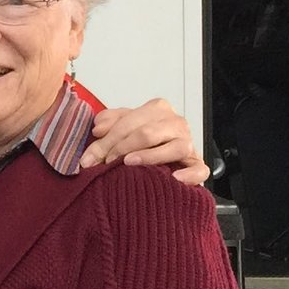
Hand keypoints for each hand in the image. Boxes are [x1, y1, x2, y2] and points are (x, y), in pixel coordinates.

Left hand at [82, 97, 209, 184]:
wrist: (167, 156)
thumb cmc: (144, 140)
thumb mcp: (124, 124)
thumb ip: (110, 122)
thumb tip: (98, 128)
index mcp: (157, 109)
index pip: (129, 122)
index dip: (106, 141)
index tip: (89, 158)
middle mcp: (176, 123)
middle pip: (147, 133)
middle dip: (121, 149)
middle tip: (104, 164)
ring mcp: (189, 143)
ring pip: (174, 147)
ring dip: (150, 157)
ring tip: (129, 164)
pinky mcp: (197, 164)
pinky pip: (199, 169)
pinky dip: (189, 175)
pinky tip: (173, 179)